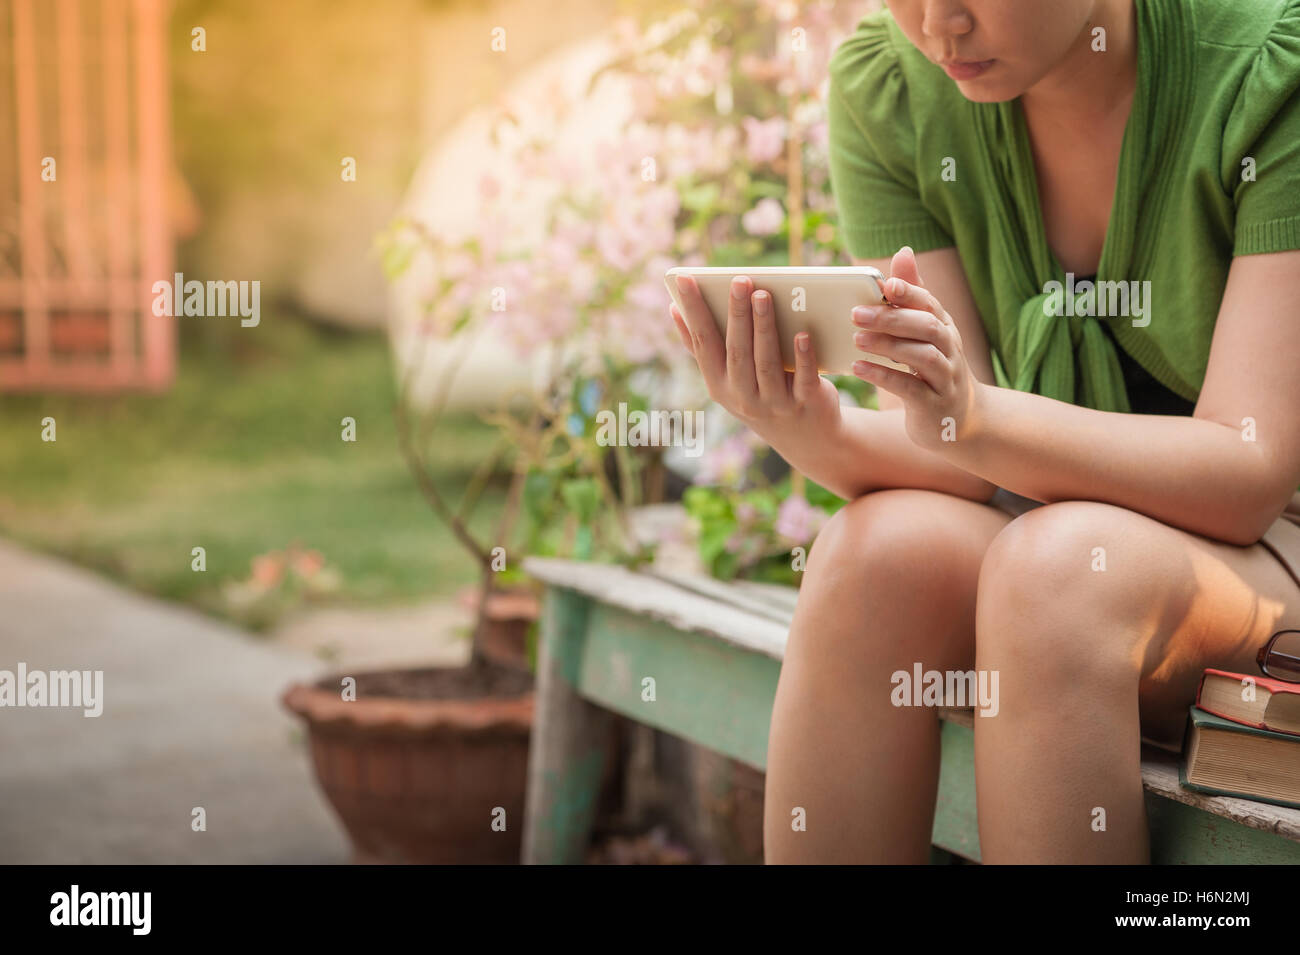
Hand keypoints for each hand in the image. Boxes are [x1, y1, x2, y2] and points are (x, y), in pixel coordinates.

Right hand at [669, 273, 843, 449]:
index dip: (693, 310)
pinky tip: (802, 333)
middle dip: (736, 315)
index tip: (686, 278)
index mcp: (719, 384)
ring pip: (766, 363)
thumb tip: (674, 308)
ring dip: (764, 327)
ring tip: (763, 295)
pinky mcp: (806, 403)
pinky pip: (803, 378)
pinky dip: (803, 357)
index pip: (703, 342)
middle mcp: (743, 397)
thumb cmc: (761, 394)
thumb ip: (703, 347)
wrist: (807, 437)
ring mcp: (774, 403)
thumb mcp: (728, 378)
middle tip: (739, 280)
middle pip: (737, 351)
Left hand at [850, 247, 981, 449]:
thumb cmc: (934, 367)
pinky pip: (910, 388)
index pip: (930, 304)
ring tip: (856, 340)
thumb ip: (913, 295)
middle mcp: (950, 349)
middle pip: (927, 327)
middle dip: (892, 318)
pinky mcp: (933, 404)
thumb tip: (903, 252)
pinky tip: (859, 368)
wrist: (958, 420)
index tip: (886, 283)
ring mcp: (945, 378)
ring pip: (922, 356)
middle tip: (855, 313)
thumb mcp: (926, 332)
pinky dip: (884, 376)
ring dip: (888, 346)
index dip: (910, 292)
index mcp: (945, 328)